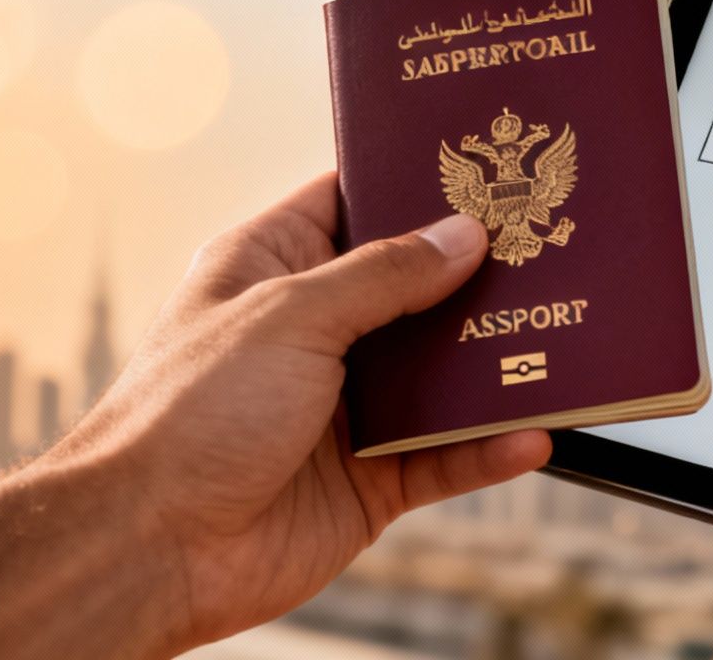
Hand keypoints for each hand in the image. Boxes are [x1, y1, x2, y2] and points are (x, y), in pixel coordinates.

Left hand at [0, 173, 550, 658]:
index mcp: (273, 269)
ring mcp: (345, 407)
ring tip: (563, 333)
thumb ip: (384, 276)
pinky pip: (446, 456)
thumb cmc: (185, 416)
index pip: (354, 205)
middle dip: (479, 275)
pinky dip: (490, 446)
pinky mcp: (369, 479)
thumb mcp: (289, 316)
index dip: (414, 184)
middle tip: (552, 243)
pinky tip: (532, 432)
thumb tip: (462, 236)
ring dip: (496, 362)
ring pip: (442, 374)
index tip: (485, 163)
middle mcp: (313, 332)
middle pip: (417, 289)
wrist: (148, 549)